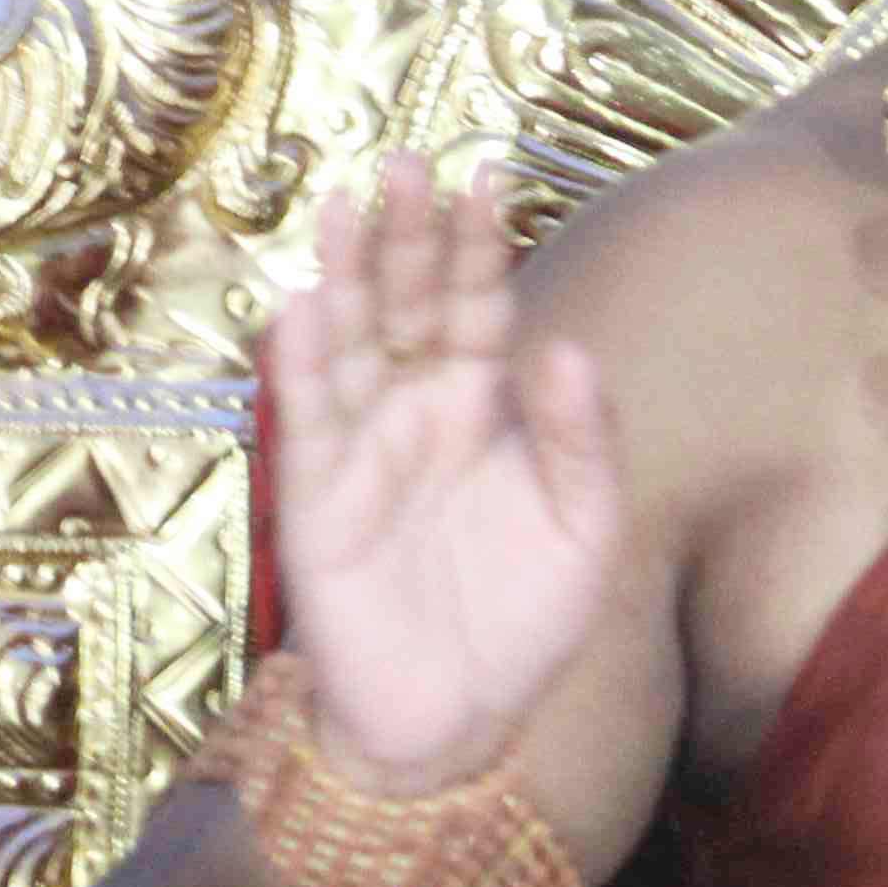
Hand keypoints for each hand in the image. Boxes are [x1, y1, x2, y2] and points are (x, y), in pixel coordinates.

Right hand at [262, 157, 626, 792]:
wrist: (455, 723)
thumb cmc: (523, 622)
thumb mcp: (586, 529)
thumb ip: (582, 439)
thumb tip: (566, 347)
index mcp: (481, 405)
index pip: (476, 304)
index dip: (477, 243)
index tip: (485, 175)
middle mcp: (415, 411)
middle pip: (405, 304)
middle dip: (404, 235)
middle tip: (403, 163)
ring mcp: (360, 451)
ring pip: (348, 346)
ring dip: (344, 277)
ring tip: (344, 207)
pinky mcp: (315, 503)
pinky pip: (306, 426)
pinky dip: (301, 368)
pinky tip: (304, 308)